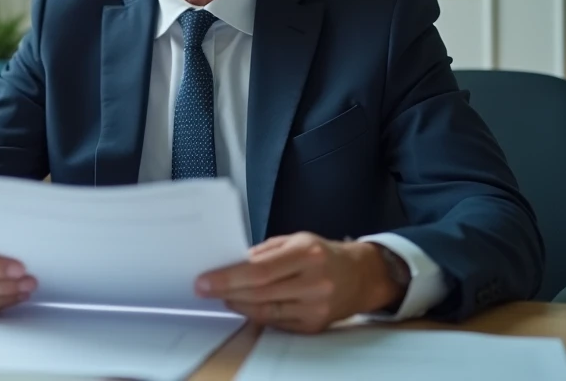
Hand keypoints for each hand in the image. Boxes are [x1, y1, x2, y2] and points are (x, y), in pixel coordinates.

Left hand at [195, 232, 403, 333]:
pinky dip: (256, 314)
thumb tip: (232, 264)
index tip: (205, 280)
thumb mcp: (296, 240)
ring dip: (238, 304)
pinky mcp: (314, 325)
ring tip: (221, 296)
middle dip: (227, 292)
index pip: (260, 271)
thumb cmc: (323, 253)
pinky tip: (243, 306)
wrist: (361, 276)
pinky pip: (277, 322)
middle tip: (203, 289)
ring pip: (266, 311)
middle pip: (260, 293)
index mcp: (307, 254)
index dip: (229, 277)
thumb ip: (265, 252)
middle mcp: (314, 283)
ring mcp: (316, 308)